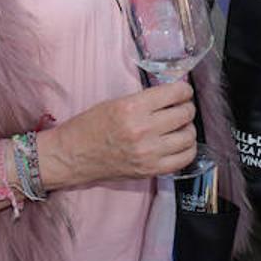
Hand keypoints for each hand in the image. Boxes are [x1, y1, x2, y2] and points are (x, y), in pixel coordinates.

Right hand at [40, 81, 196, 186]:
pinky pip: (184, 159)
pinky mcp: (151, 170)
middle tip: (181, 106)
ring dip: (188, 128)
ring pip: (188, 136)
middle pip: (185, 113)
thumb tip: (173, 94)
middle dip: (186, 107)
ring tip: (179, 126)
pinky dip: (187, 149)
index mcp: (133, 108)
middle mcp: (143, 130)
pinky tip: (179, 143)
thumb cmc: (89, 127)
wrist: (72, 156)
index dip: (183, 90)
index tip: (182, 91)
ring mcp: (149, 153)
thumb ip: (146, 100)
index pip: (175, 93)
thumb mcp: (116, 103)